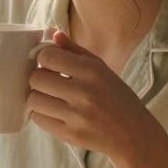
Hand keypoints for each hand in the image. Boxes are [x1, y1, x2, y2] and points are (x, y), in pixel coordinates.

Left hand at [27, 30, 152, 157]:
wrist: (134, 134)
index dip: (44, 59)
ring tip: (51, 98)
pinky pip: (38, 120)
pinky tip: (54, 112)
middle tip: (50, 83)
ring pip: (33, 100)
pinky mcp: (70, 134)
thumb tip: (52, 33)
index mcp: (91, 71)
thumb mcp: (101, 68)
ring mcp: (76, 115)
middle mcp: (83, 92)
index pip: (47, 57)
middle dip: (39, 79)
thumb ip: (74, 50)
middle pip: (36, 79)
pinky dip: (41, 115)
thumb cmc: (117, 97)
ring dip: (38, 98)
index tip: (50, 65)